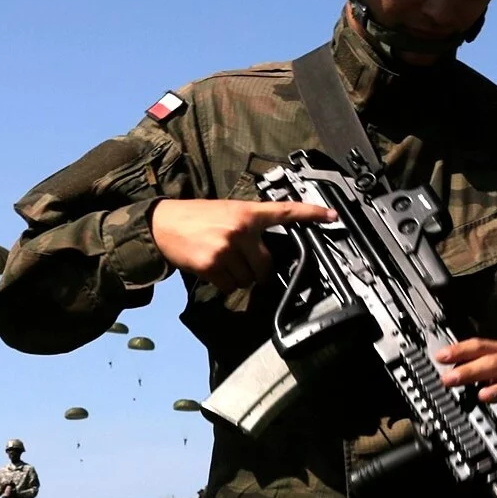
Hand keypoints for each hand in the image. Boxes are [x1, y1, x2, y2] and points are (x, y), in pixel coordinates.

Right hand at [150, 199, 336, 292]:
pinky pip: (230, 286)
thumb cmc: (196, 218)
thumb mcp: (226, 212)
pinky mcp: (213, 265)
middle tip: (239, 260)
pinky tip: (212, 269)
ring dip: (238, 277)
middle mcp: (240, 229)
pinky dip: (223, 283)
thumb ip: (249, 225)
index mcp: (247, 212)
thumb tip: (266, 249)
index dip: (311, 214)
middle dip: (256, 269)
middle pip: (266, 265)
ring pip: (248, 279)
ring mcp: (227, 248)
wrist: (164, 224)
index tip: (332, 217)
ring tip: (221, 261)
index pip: (285, 212)